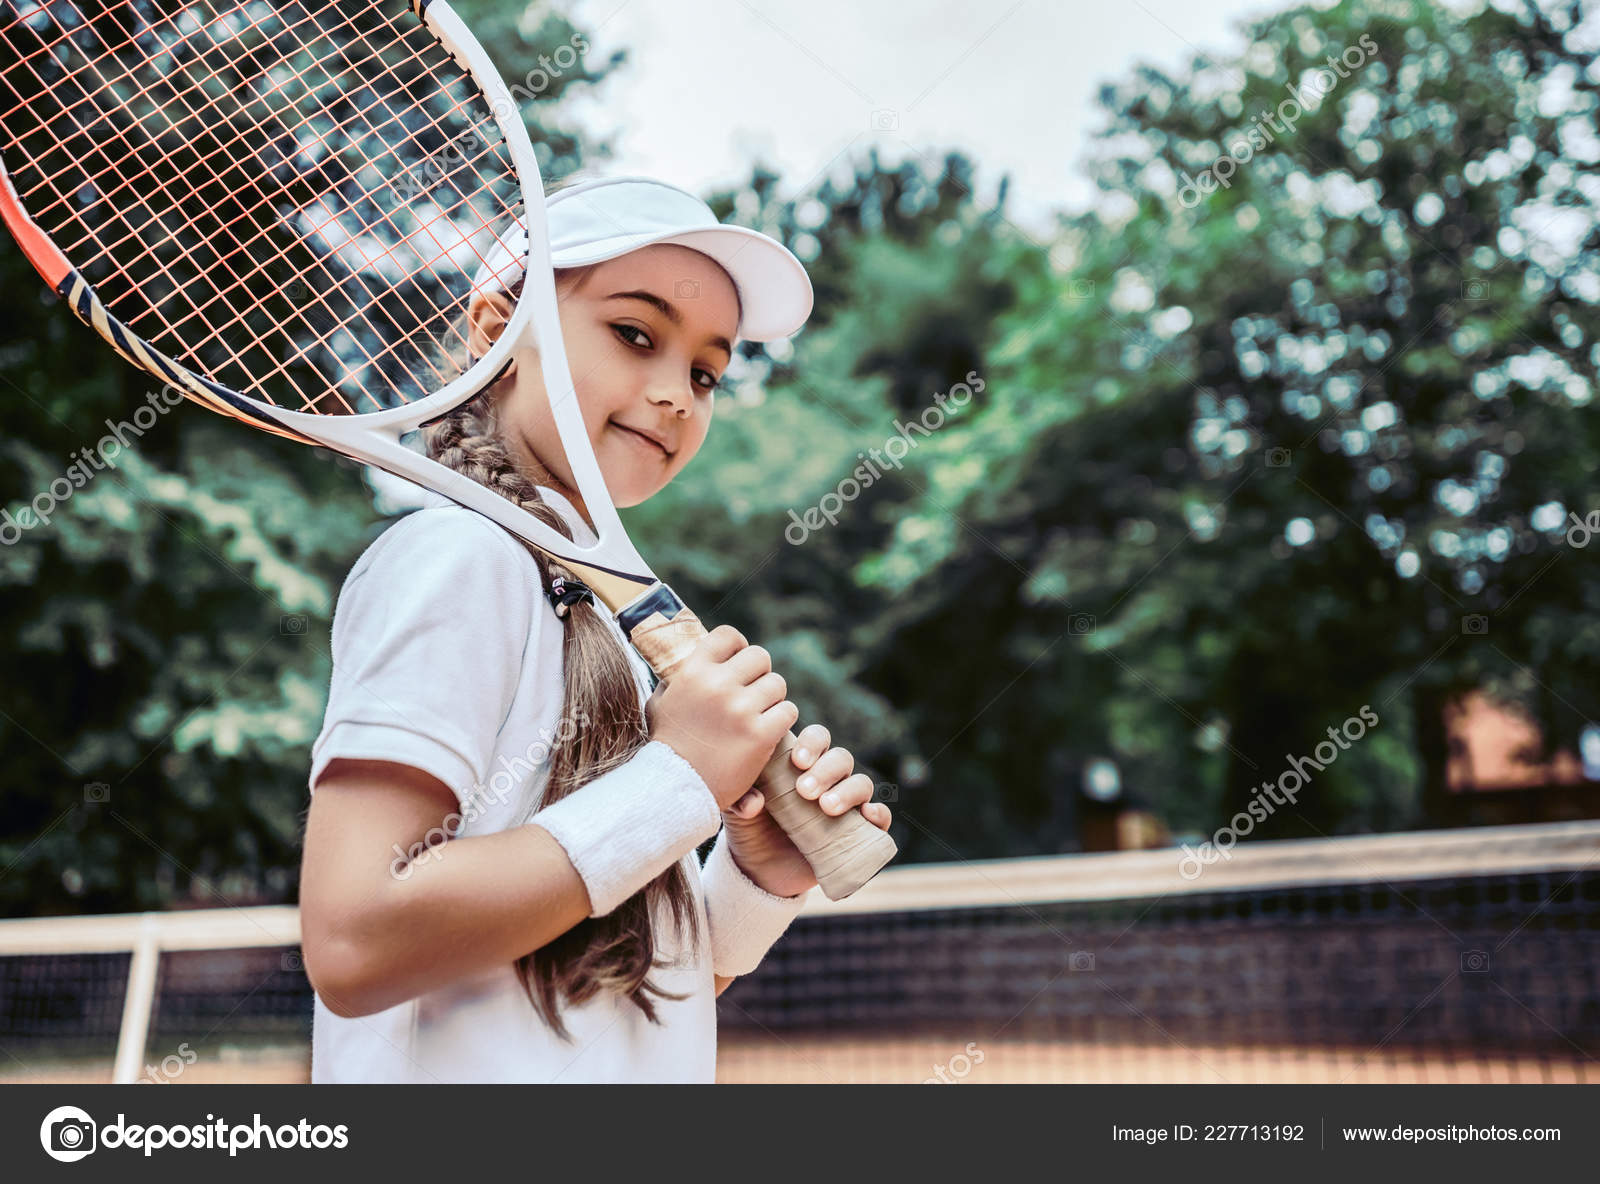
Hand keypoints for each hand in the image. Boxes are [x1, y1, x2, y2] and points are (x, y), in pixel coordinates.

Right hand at [645, 624, 799, 811]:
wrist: (675, 789)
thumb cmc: (666, 746)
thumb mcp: (659, 704)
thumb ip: (674, 679)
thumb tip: (686, 656)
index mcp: (692, 671)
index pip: (729, 635)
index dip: (738, 647)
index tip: (738, 663)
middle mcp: (717, 684)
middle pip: (760, 657)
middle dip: (759, 674)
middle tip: (752, 693)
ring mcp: (740, 709)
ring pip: (777, 684)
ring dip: (772, 698)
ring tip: (758, 714)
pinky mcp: (760, 734)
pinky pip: (788, 711)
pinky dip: (781, 720)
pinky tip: (767, 730)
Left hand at [721, 723, 892, 898]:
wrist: (760, 873)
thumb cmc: (750, 831)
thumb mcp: (736, 814)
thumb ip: (739, 801)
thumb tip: (754, 803)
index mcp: (801, 765)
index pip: (816, 739)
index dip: (813, 743)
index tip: (798, 762)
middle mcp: (828, 780)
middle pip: (841, 759)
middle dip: (827, 770)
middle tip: (805, 790)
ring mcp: (845, 805)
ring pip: (861, 784)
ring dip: (848, 791)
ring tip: (826, 808)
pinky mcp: (858, 833)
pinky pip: (880, 818)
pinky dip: (878, 813)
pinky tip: (867, 815)